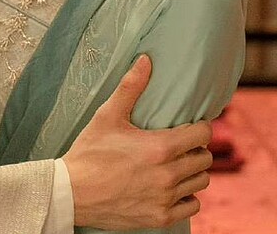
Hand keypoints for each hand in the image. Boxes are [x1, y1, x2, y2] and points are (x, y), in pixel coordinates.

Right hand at [61, 55, 213, 229]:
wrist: (71, 193)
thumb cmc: (89, 152)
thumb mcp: (107, 116)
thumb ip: (130, 87)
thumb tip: (146, 59)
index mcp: (160, 148)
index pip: (203, 134)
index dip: (199, 127)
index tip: (190, 126)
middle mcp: (167, 175)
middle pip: (205, 159)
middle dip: (195, 149)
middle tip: (180, 145)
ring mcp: (165, 199)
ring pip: (201, 183)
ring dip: (193, 172)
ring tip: (177, 165)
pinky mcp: (160, 218)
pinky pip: (192, 207)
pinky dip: (187, 197)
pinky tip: (173, 188)